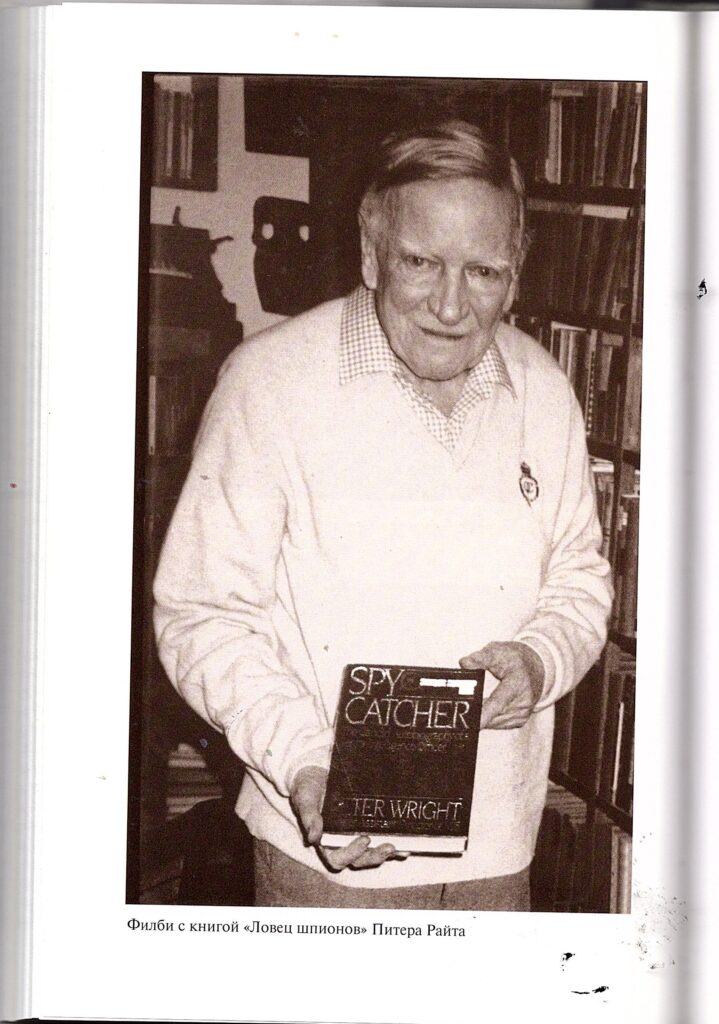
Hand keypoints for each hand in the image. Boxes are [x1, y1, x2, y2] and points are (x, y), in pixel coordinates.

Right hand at [289, 765, 404, 871]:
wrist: (315, 773)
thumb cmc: (306, 788)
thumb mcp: (305, 799)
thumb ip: (309, 818)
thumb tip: (313, 838)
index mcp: (324, 843)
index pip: (337, 858)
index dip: (351, 853)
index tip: (364, 840)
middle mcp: (340, 844)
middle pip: (358, 860)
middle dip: (374, 856)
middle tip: (389, 846)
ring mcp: (354, 837)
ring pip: (371, 854)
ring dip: (386, 854)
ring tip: (401, 849)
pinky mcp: (365, 828)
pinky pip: (379, 841)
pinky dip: (392, 846)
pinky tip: (405, 845)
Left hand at [459, 641, 544, 729]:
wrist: (536, 666)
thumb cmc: (514, 659)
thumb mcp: (497, 650)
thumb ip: (479, 658)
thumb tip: (465, 664)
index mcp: (518, 681)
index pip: (499, 701)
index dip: (485, 713)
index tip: (474, 723)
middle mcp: (524, 700)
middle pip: (494, 714)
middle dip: (476, 711)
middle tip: (461, 705)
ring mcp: (523, 712)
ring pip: (494, 721)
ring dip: (482, 714)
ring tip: (478, 698)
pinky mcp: (521, 720)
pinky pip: (499, 723)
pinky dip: (490, 717)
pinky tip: (487, 705)